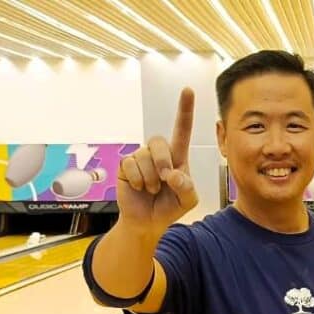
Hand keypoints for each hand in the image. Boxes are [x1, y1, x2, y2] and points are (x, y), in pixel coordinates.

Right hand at [116, 87, 197, 236]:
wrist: (148, 222)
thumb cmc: (169, 207)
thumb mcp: (188, 201)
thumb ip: (187, 187)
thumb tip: (172, 174)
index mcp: (177, 157)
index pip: (182, 130)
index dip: (185, 110)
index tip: (188, 90)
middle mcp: (158, 153)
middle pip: (159, 142)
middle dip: (162, 162)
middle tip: (164, 180)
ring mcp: (140, 158)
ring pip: (144, 156)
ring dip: (150, 178)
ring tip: (151, 190)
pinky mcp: (125, 166)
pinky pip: (130, 165)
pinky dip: (137, 180)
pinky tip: (139, 188)